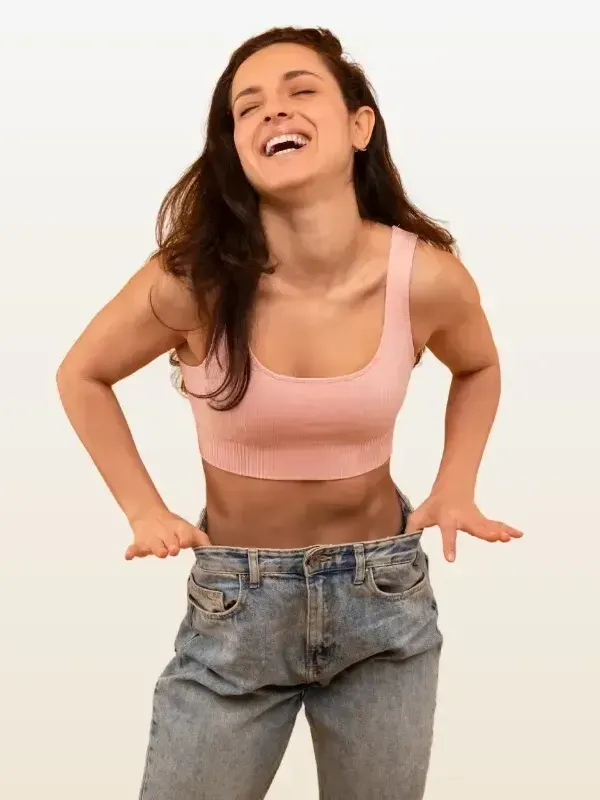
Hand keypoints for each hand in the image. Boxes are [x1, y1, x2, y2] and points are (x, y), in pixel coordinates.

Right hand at [125, 507, 210, 559]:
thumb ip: (202, 541)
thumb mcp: (190, 530)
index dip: (184, 538)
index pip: (183, 533)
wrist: (150, 514)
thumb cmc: (174, 527)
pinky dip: (131, 552)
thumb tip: (215, 552)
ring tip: (161, 552)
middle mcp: (165, 534)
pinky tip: (129, 556)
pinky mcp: (139, 544)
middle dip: (171, 545)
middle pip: (168, 541)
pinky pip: (133, 548)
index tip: (185, 543)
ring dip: (157, 549)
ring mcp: (151, 539)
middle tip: (174, 549)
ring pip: (153, 545)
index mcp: (179, 529)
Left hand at [405, 492, 522, 562]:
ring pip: (487, 525)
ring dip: (499, 531)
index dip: (448, 545)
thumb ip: (411, 529)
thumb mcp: (419, 515)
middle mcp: (463, 518)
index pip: (447, 533)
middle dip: (484, 532)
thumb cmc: (434, 505)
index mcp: (447, 518)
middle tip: (495, 538)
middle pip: (474, 526)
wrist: (451, 487)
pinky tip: (519, 535)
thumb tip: (398, 546)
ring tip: (509, 537)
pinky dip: (508, 529)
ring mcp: (475, 518)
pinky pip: (496, 525)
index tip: (450, 559)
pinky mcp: (483, 520)